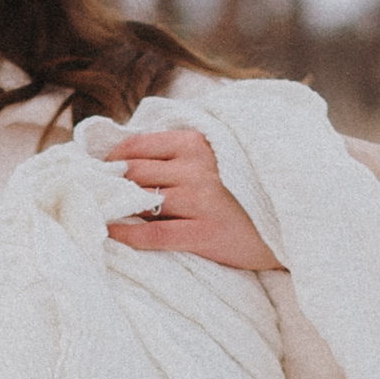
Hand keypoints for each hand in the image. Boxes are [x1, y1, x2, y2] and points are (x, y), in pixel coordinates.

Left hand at [103, 128, 283, 273]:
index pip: (137, 146)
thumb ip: (180, 153)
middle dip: (106, 183)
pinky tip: (111, 234)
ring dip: (114, 208)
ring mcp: (201, 201)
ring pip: (140, 201)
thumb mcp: (219, 157)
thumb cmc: (247, 191)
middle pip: (133, 173)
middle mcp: (197, 168)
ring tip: (96, 213)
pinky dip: (126, 235)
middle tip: (87, 194)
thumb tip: (125, 157)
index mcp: (198, 143)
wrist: (292, 224)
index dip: (110, 158)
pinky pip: (154, 235)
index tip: (96, 170)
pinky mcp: (205, 233)